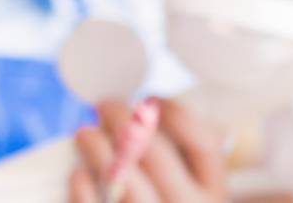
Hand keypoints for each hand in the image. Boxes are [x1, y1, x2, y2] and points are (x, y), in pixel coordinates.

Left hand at [69, 98, 227, 202]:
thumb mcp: (188, 190)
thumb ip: (177, 162)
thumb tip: (139, 115)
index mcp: (215, 194)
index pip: (202, 143)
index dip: (174, 113)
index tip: (149, 98)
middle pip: (158, 155)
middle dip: (124, 121)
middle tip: (103, 107)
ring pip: (128, 183)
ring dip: (100, 150)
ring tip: (84, 133)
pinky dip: (85, 195)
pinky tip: (77, 174)